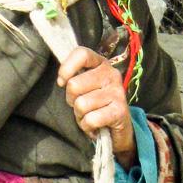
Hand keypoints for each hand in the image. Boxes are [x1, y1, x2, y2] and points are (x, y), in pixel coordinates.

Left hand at [57, 46, 135, 165]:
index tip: (62, 82)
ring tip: (90, 116)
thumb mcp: (85, 87)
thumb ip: (74, 77)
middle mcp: (111, 75)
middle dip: (71, 101)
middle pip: (74, 85)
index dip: (66, 68)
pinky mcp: (120, 111)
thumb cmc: (96, 106)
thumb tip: (62, 80)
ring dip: (80, 116)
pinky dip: (87, 127)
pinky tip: (95, 126)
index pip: (82, 54)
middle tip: (82, 106)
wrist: (119, 128)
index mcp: (101, 64)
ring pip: (81, 105)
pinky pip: (91, 119)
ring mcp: (117, 92)